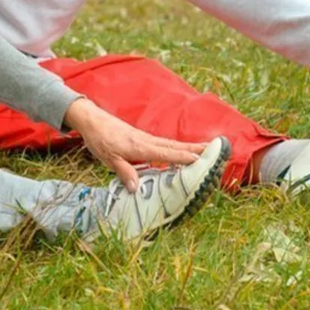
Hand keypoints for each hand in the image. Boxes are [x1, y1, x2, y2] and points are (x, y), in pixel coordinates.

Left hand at [64, 98, 207, 191]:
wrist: (92, 120)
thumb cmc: (100, 140)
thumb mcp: (108, 159)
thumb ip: (124, 172)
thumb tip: (137, 189)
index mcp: (141, 147)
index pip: (168, 154)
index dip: (186, 158)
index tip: (204, 161)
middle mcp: (147, 141)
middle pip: (176, 147)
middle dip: (197, 150)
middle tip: (217, 152)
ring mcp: (146, 138)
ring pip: (172, 144)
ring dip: (190, 147)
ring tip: (207, 149)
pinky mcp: (143, 138)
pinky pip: (165, 144)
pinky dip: (177, 147)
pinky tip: (182, 150)